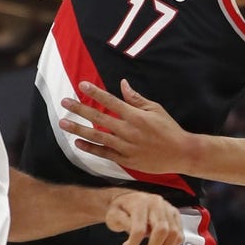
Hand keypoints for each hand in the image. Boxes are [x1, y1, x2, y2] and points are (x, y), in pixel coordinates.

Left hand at [59, 80, 194, 175]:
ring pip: (97, 136)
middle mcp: (127, 130)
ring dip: (78, 129)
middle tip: (64, 102)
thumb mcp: (155, 109)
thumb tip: (122, 84)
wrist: (181, 153)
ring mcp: (125, 146)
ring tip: (63, 123)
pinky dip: (90, 148)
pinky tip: (78, 143)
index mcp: (135, 115)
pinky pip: (104, 153)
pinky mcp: (126, 160)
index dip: (95, 93)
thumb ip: (136, 98)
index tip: (81, 85)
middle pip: (98, 118)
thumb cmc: (168, 128)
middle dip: (80, 109)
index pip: (110, 101)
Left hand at [104, 190, 182, 244]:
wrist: (127, 199)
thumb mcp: (114, 215)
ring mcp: (167, 208)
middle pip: (162, 230)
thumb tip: (135, 235)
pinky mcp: (174, 213)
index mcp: (140, 202)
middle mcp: (156, 203)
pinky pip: (179, 233)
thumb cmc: (121, 207)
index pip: (140, 229)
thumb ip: (124, 224)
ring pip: (174, 233)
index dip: (133, 242)